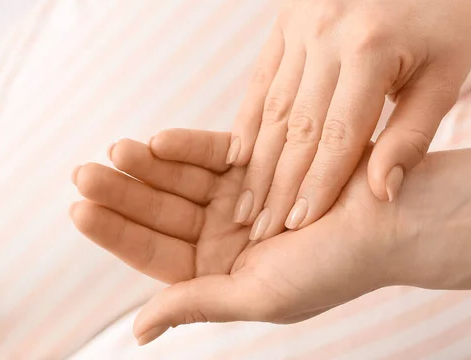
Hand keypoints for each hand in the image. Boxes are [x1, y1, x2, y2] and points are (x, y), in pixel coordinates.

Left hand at [70, 129, 470, 345]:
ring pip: (180, 180)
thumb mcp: (258, 297)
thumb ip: (197, 305)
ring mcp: (238, 197)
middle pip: (161, 213)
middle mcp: (224, 236)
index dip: (118, 233)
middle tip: (85, 172)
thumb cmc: (332, 267)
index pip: (156, 254)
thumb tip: (139, 330)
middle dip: (124, 194)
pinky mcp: (257, 163)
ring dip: (147, 166)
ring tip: (115, 150)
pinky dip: (186, 146)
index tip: (81, 210)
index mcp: (220, 274)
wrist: (389, 221)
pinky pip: (213, 152)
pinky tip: (156, 140)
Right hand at [228, 0, 470, 239]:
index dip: (316, 185)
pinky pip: (262, 79)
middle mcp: (326, 28)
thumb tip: (382, 193)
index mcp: (371, 46)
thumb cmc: (445, 29)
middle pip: (297, 124)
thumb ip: (411, 139)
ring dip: (257, 161)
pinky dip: (249, 121)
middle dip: (278, 184)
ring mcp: (301, 20)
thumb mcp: (443, 84)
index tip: (297, 226)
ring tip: (245, 206)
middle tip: (260, 230)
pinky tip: (237, 158)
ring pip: (273, 106)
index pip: (337, 134)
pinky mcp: (287, 19)